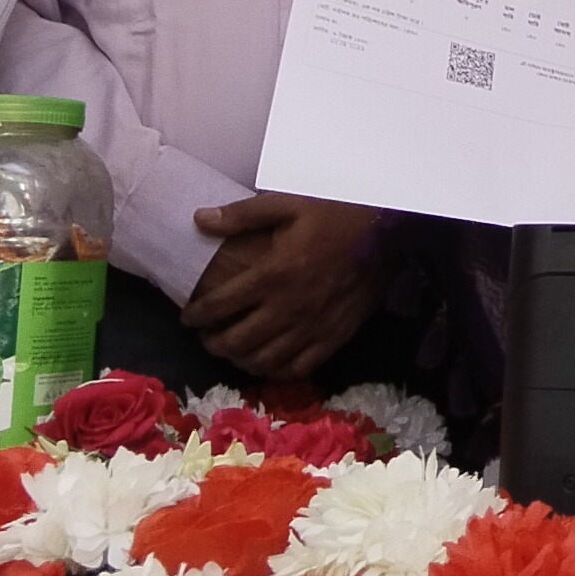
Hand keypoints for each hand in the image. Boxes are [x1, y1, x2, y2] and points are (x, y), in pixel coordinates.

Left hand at [184, 193, 383, 384]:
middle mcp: (287, 308)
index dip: (197, 314)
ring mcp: (311, 327)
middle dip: (213, 342)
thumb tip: (199, 219)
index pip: (221, 305)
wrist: (386, 230)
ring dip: (239, 360)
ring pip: (263, 359)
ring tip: (231, 351)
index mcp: (272, 274)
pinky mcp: (333, 337)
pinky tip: (266, 362)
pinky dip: (275, 371)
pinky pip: (298, 367)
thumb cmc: (334, 213)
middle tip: (205, 336)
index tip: (188, 315)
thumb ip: (241, 215)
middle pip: (237, 340)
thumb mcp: (287, 205)